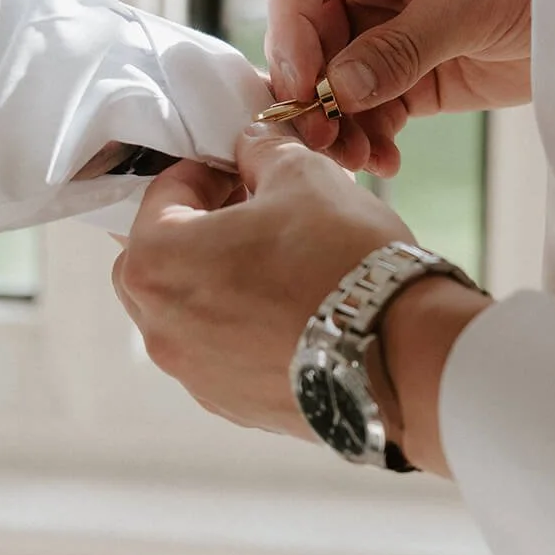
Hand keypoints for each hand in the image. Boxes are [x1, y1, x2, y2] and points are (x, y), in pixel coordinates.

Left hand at [113, 125, 489, 471]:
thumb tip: (252, 148)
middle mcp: (160, 328)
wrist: (398, 355)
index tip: (239, 167)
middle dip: (197, 229)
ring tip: (279, 263)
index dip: (205, 171)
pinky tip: (294, 310)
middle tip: (251, 211)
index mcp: (156, 261)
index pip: (161, 195)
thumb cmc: (341, 258)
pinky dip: (244, 327)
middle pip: (159, 260)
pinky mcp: (233, 406)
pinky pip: (223, 353)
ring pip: (189, 312)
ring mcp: (194, 375)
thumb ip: (262, 152)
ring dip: (218, 281)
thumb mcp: (303, 174)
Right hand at [263, 0, 541, 175]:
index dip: (290, 32)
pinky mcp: (405, 78)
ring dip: (338, 125)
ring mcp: (381, 33)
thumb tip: (339, 90)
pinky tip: (384, 161)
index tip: (300, 85)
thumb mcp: (466, 3)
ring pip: (333, 85)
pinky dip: (370, 139)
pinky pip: (369, 112)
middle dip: (311, 93)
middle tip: (319, 139)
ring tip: (356, 160)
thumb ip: (400, 47)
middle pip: (308, 40)